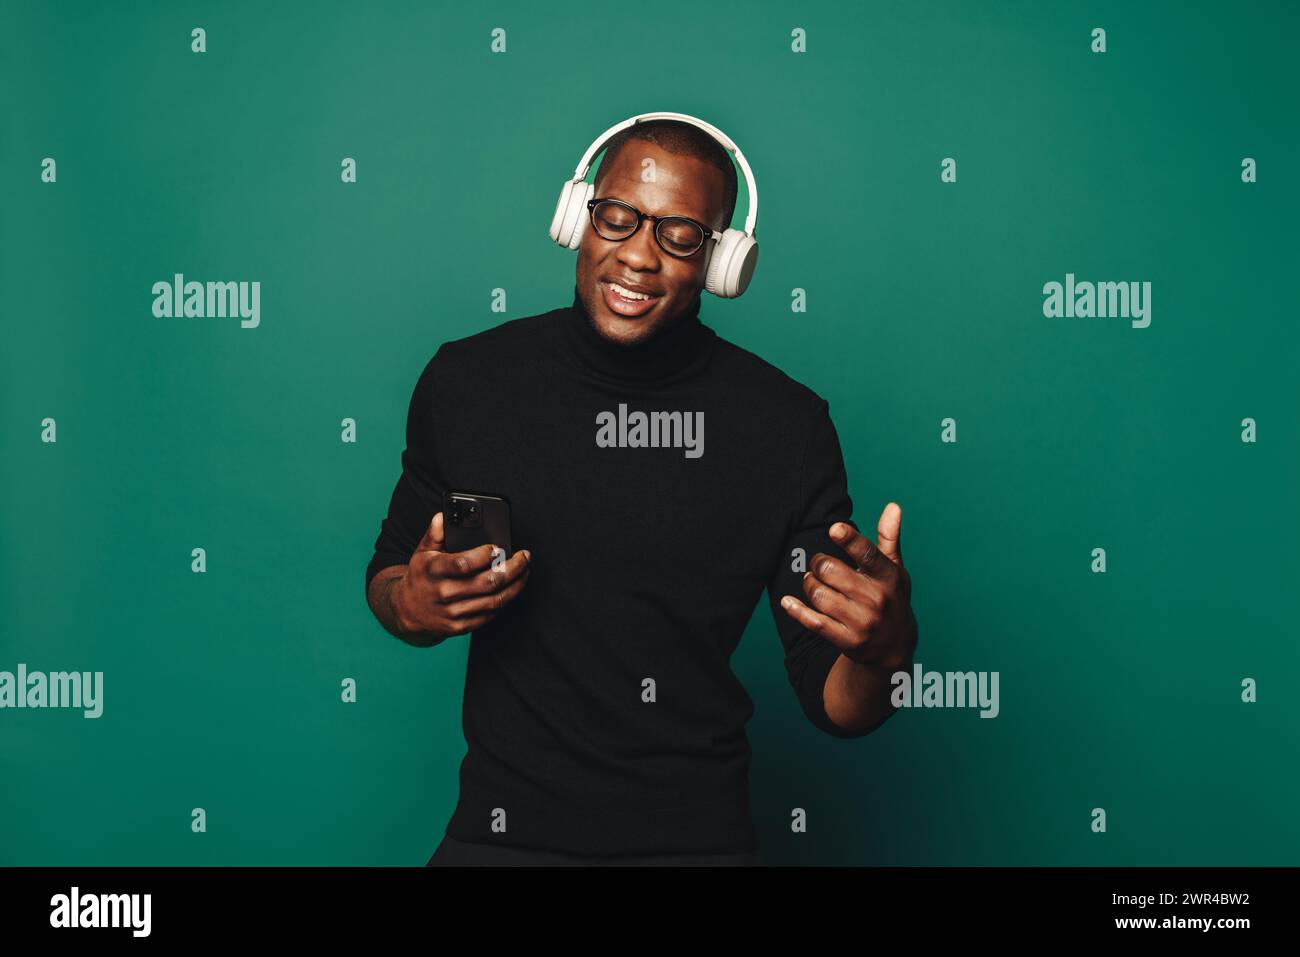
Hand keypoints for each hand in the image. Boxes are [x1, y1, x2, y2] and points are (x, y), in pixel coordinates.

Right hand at [391, 512, 531, 638]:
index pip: (463, 564)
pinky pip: (491, 614)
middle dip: (512, 568)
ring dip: (516, 584)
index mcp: (434, 571)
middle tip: (524, 557)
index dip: (484, 556)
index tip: (497, 548)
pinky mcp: (460, 626)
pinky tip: (513, 587)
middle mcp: (443, 593)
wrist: (408, 610)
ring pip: (494, 600)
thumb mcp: (422, 551)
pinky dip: (506, 599)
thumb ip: (435, 533)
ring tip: (525, 570)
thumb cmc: (421, 576)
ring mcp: (453, 613)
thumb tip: (442, 517)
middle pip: (487, 583)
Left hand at [780, 502, 917, 672]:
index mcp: (888, 577)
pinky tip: (787, 602)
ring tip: (814, 582)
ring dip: (809, 585)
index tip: (834, 528)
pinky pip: (815, 622)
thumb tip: (892, 506)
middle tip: (819, 564)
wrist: (895, 646)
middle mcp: (876, 599)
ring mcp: (862, 622)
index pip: (869, 555)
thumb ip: (889, 538)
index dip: (850, 540)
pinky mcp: (847, 640)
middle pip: (831, 571)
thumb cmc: (892, 598)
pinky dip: (797, 611)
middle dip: (818, 563)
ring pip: (819, 595)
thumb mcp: (895, 569)